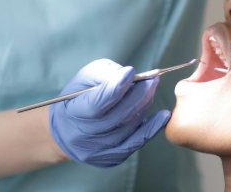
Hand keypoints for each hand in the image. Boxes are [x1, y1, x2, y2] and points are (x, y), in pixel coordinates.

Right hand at [48, 59, 169, 167]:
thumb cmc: (78, 97)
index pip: (97, 102)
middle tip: (152, 79)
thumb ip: (105, 74)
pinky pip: (135, 143)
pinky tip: (163, 116)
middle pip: (117, 116)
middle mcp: (84, 135)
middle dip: (138, 94)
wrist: (67, 130)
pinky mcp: (111, 158)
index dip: (116, 87)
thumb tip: (129, 75)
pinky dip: (151, 129)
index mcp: (73, 112)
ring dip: (144, 106)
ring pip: (129, 127)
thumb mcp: (84, 80)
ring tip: (151, 90)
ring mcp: (98, 150)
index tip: (131, 72)